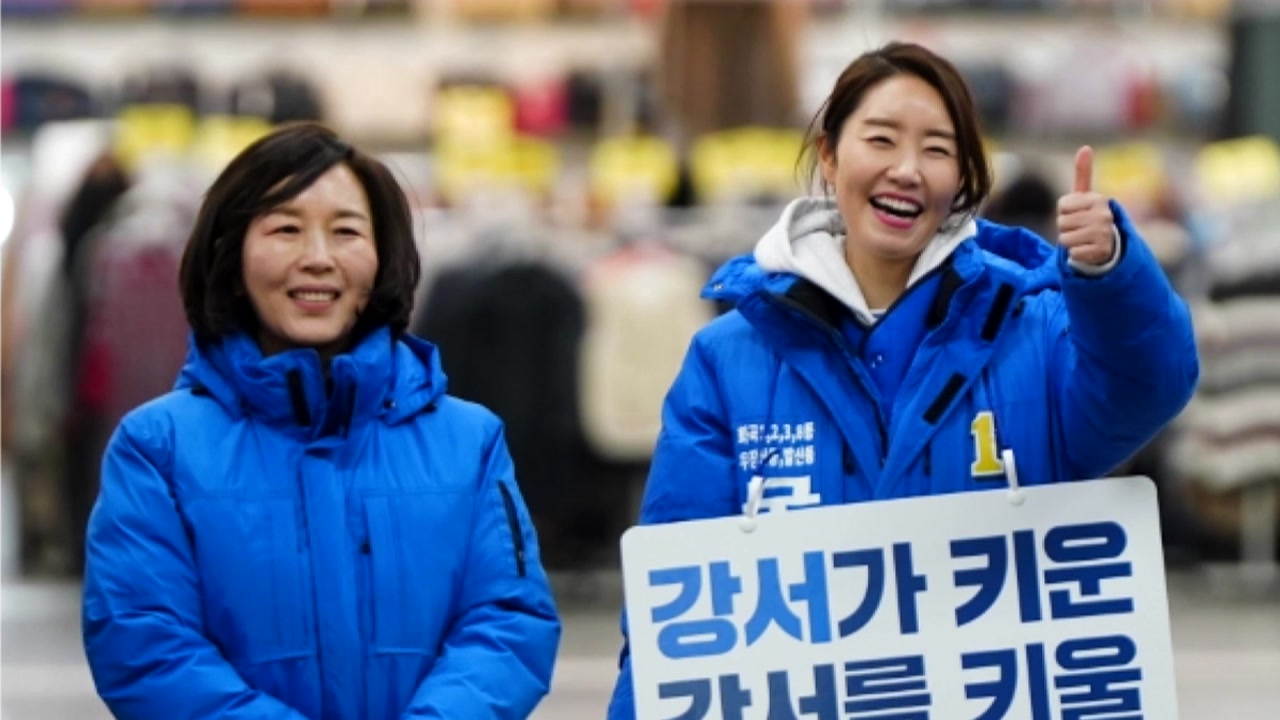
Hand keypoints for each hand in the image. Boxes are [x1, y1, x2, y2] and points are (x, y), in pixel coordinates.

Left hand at [1057, 146, 1115, 265]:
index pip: (1062, 206)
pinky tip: (1087, 250)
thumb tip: (1085, 147)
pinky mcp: (1101, 252)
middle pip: (1061, 223)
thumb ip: (1083, 173)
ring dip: (1069, 242)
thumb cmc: (1090, 216)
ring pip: (1064, 239)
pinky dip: (1075, 255)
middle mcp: (1104, 215)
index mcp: (1098, 199)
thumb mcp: (1086, 196)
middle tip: (1080, 228)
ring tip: (1082, 239)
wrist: (1108, 244)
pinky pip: (1072, 253)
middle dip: (1065, 227)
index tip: (1077, 213)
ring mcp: (1104, 234)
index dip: (1064, 211)